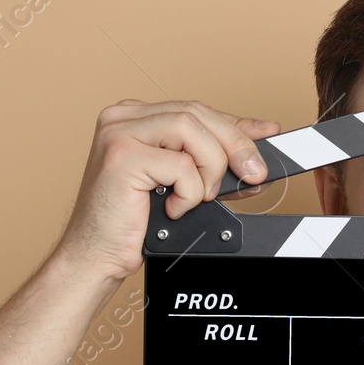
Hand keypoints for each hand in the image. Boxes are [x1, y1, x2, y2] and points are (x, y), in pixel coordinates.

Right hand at [55, 99, 280, 281]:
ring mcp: (119, 132)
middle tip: (254, 175)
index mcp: (135, 116)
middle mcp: (124, 117)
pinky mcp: (122, 155)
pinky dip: (190, 192)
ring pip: (193, 130)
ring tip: (200, 197)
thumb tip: (252, 156)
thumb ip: (210, 162)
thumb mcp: (182, 185)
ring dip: (210, 170)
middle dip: (235, 145)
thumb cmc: (134, 224)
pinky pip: (181, 165)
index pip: (196, 110)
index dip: (236, 124)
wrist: (96, 255)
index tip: (267, 134)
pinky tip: (173, 207)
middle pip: (198, 113)